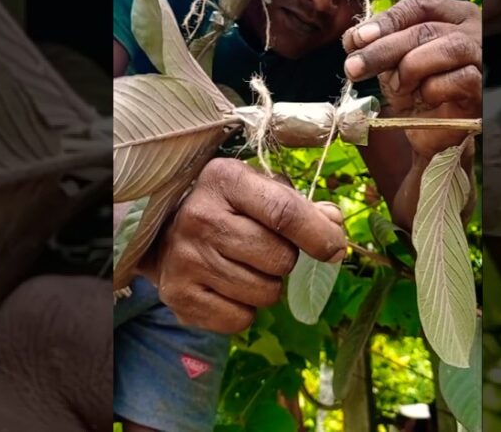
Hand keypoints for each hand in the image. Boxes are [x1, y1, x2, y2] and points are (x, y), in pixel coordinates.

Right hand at [139, 159, 346, 333]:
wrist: (165, 235)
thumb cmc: (228, 209)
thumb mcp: (261, 191)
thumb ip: (302, 206)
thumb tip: (333, 224)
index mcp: (225, 180)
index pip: (284, 213)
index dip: (319, 235)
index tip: (334, 249)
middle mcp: (200, 216)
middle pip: (279, 258)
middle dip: (286, 260)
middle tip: (268, 251)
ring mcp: (186, 259)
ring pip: (265, 293)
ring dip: (267, 286)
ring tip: (246, 268)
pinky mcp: (179, 296)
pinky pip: (241, 319)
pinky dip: (245, 310)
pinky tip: (229, 287)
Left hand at [342, 0, 481, 157]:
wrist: (432, 133)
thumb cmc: (415, 90)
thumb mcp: (392, 62)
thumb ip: (379, 44)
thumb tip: (354, 38)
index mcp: (450, 15)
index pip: (420, 4)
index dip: (387, 19)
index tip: (355, 39)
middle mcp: (471, 30)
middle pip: (426, 28)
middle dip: (384, 48)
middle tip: (353, 67)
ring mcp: (481, 56)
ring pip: (449, 47)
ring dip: (411, 68)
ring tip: (397, 87)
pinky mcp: (483, 86)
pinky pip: (461, 78)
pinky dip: (433, 89)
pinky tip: (423, 100)